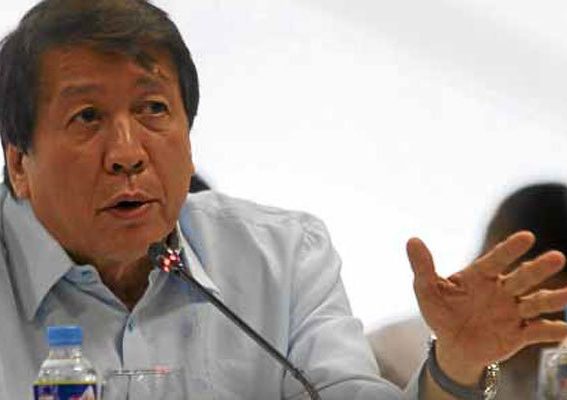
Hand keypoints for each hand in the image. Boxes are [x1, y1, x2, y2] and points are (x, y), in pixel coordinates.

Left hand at [407, 231, 566, 384]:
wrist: (452, 345)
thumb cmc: (441, 311)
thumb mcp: (427, 290)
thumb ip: (423, 267)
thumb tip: (412, 240)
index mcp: (480, 276)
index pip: (496, 260)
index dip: (510, 249)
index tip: (527, 237)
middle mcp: (502, 290)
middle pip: (522, 277)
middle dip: (538, 268)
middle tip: (557, 257)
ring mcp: (512, 312)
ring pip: (535, 302)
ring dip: (552, 298)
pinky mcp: (518, 334)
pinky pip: (537, 332)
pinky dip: (551, 332)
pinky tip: (564, 331)